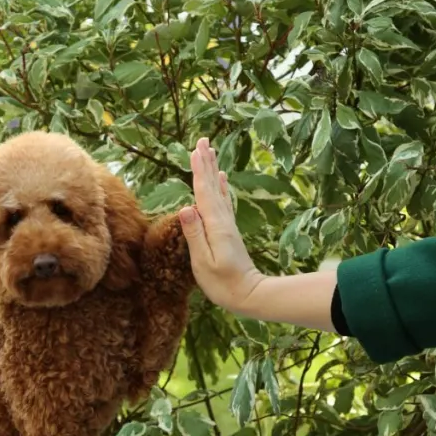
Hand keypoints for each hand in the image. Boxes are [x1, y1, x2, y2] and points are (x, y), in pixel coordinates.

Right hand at [179, 137, 265, 313]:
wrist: (249, 295)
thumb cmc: (223, 283)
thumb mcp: (203, 262)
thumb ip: (195, 234)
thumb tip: (186, 207)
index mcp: (215, 226)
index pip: (203, 193)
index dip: (199, 171)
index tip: (195, 150)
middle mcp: (223, 220)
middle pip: (213, 186)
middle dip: (207, 163)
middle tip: (203, 140)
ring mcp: (227, 225)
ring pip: (219, 191)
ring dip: (214, 170)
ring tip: (211, 152)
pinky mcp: (228, 231)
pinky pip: (224, 202)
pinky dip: (222, 187)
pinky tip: (223, 179)